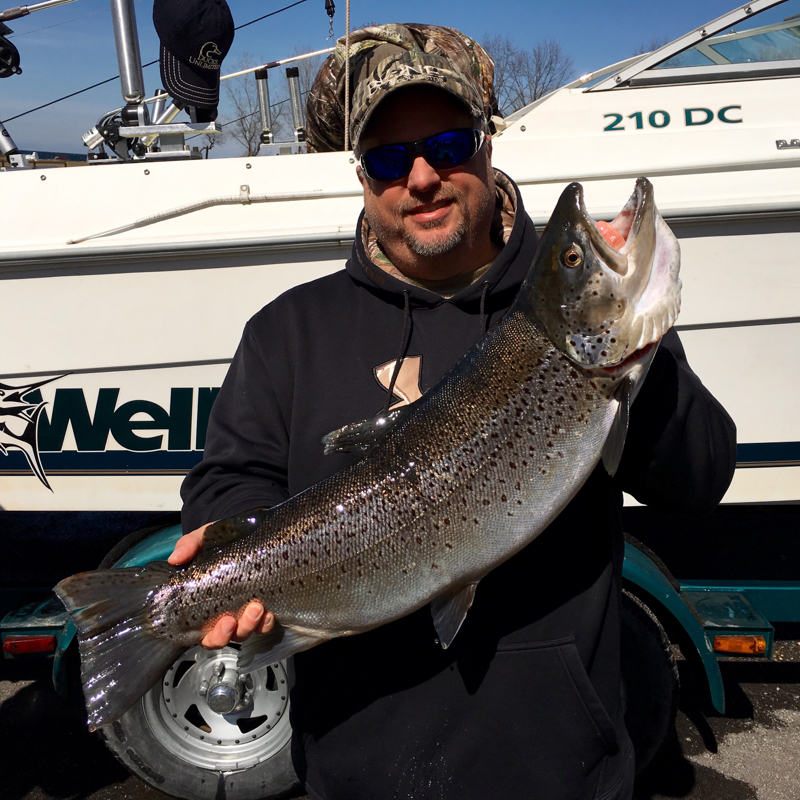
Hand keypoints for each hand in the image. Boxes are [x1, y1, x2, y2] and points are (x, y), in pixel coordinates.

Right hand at [168, 523, 274, 647]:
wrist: (245, 531)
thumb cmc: (219, 541)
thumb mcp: (203, 538)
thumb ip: (189, 545)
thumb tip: (175, 559)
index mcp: (205, 604)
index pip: (205, 633)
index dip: (215, 635)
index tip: (225, 622)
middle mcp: (225, 613)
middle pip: (225, 638)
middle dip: (231, 633)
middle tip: (235, 619)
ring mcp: (244, 611)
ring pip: (245, 632)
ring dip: (251, 625)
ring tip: (257, 608)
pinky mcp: (263, 605)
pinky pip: (265, 624)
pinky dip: (267, 623)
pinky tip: (270, 613)